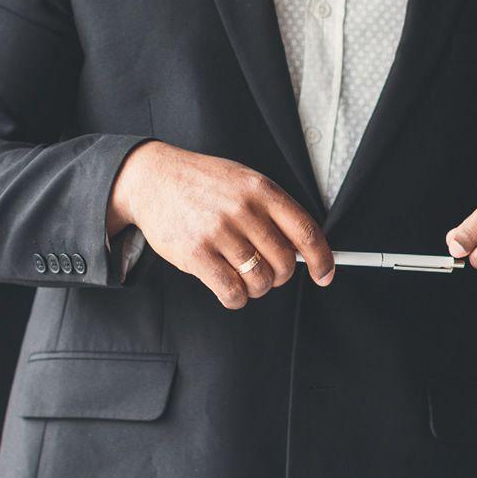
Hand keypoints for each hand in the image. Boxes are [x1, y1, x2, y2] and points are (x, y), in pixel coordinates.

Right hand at [107, 140, 332, 307]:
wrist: (152, 178)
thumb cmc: (202, 183)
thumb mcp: (243, 181)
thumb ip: (273, 210)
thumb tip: (304, 250)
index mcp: (261, 189)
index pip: (306, 232)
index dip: (321, 259)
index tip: (324, 275)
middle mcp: (243, 210)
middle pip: (284, 263)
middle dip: (280, 276)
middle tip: (267, 272)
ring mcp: (219, 232)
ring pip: (260, 281)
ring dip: (256, 288)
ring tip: (242, 276)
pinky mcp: (196, 254)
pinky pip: (231, 292)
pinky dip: (236, 299)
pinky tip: (229, 288)